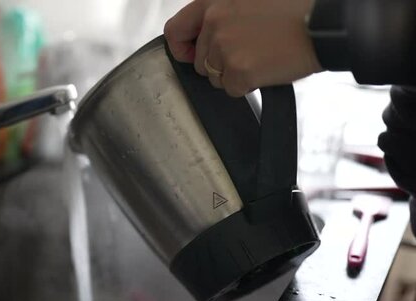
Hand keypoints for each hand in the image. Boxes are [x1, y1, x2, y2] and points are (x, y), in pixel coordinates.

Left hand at [164, 0, 322, 96]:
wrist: (326, 23)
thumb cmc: (297, 8)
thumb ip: (224, 11)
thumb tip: (206, 33)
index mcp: (214, 1)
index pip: (175, 30)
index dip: (181, 48)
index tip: (191, 55)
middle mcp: (214, 22)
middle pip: (200, 61)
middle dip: (220, 64)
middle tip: (249, 54)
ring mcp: (225, 47)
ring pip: (215, 77)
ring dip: (234, 74)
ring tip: (261, 57)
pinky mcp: (238, 70)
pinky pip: (231, 89)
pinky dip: (247, 85)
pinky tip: (266, 68)